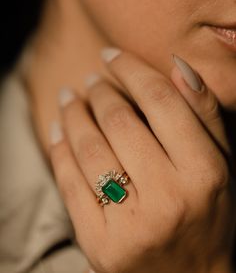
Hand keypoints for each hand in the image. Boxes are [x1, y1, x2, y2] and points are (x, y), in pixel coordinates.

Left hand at [49, 48, 235, 272]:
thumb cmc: (207, 212)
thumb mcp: (221, 163)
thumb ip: (205, 115)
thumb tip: (178, 67)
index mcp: (205, 173)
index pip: (162, 101)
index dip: (131, 69)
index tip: (111, 54)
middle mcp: (169, 198)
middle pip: (120, 122)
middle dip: (99, 90)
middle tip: (91, 79)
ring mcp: (130, 226)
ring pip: (89, 149)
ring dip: (73, 114)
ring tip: (70, 98)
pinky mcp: (100, 246)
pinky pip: (70, 183)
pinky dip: (59, 148)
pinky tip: (59, 130)